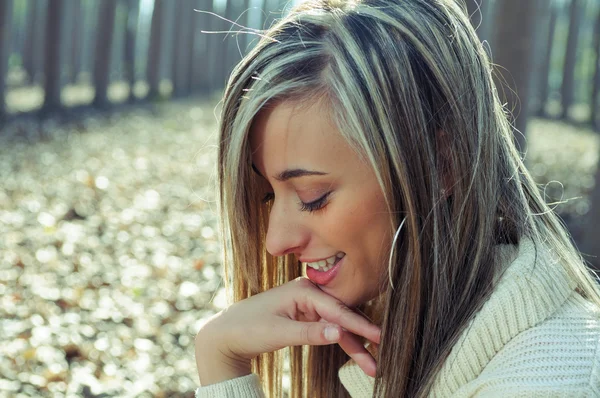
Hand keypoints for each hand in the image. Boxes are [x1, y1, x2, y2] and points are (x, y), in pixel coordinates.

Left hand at [195, 277, 380, 384]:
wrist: (226, 333)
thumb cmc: (248, 329)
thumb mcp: (279, 332)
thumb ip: (310, 333)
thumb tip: (340, 334)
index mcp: (303, 290)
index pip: (337, 309)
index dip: (359, 325)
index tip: (380, 337)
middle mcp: (308, 293)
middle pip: (342, 317)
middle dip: (362, 339)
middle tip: (380, 358)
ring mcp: (308, 305)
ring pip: (338, 326)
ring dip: (354, 345)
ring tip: (372, 367)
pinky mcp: (305, 316)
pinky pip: (329, 330)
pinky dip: (341, 343)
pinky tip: (356, 354)